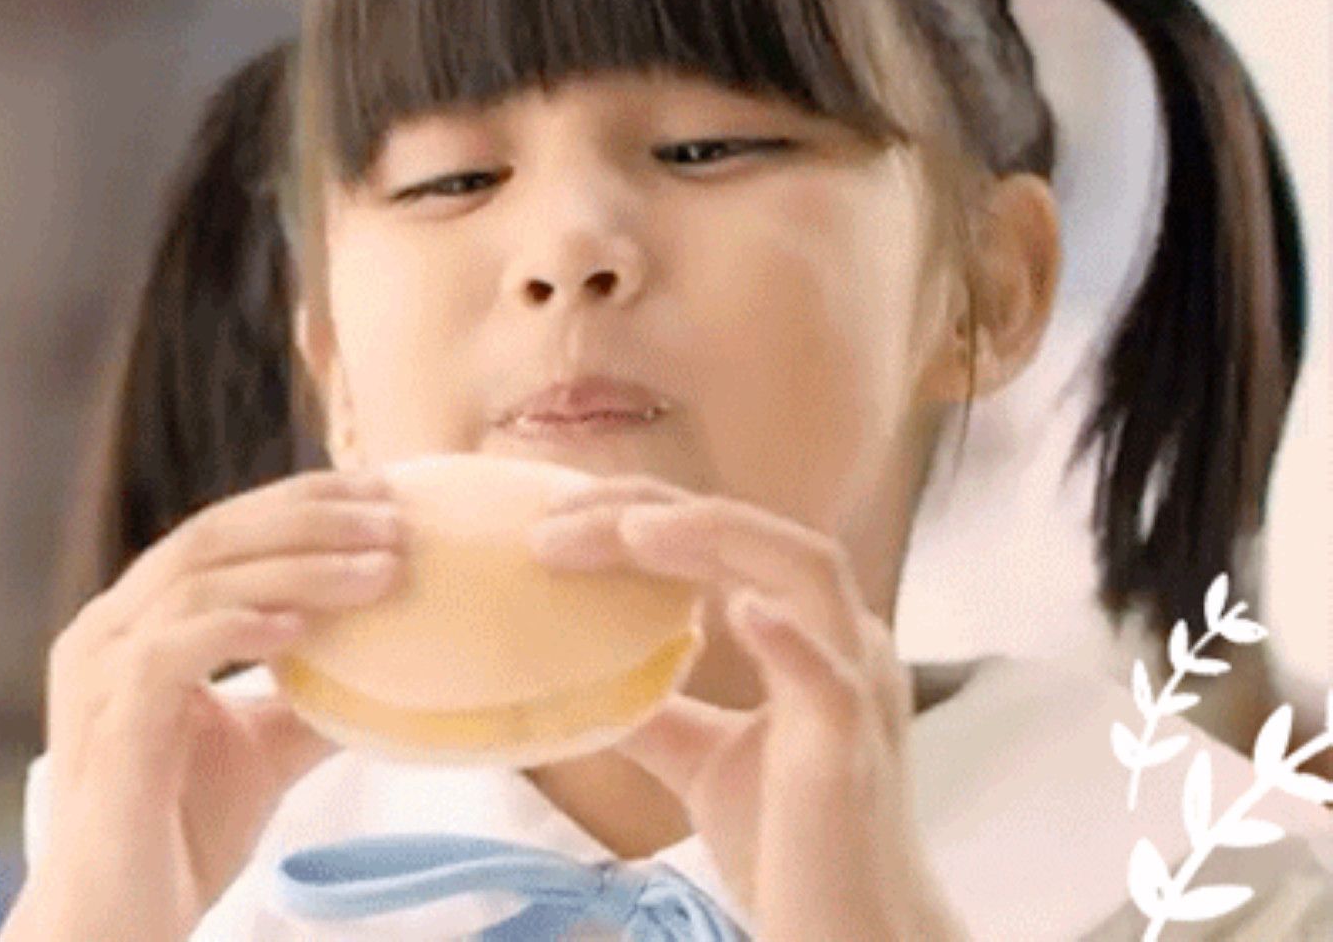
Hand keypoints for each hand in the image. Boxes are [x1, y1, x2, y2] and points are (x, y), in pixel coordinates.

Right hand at [14, 469, 403, 941]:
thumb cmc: (179, 833)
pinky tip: (302, 626)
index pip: (218, 534)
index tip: (378, 491)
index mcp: (135, 623)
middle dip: (307, 516)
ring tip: (377, 570)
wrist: (119, 922)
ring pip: (198, 582)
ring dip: (296, 567)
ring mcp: (100, 675)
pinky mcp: (111, 725)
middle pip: (209, 537)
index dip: (298, 502)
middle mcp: (107, 632)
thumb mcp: (265, 749)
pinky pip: (172, 651)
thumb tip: (398, 666)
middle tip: (391, 515)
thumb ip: (313, 699)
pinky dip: (239, 627)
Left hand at [528, 475, 968, 941]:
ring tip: (631, 531)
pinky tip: (738, 607)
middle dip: (659, 511)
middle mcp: (844, 643)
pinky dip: (789, 637)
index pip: (728, 539)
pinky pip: (833, 678)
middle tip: (559, 517)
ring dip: (717, 539)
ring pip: (808, 573)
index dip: (645, 512)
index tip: (556, 514)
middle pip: (758, 535)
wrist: (842, 931)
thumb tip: (580, 675)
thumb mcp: (699, 758)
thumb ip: (654, 706)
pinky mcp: (854, 750)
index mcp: (809, 634)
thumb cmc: (786, 843)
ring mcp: (856, 690)